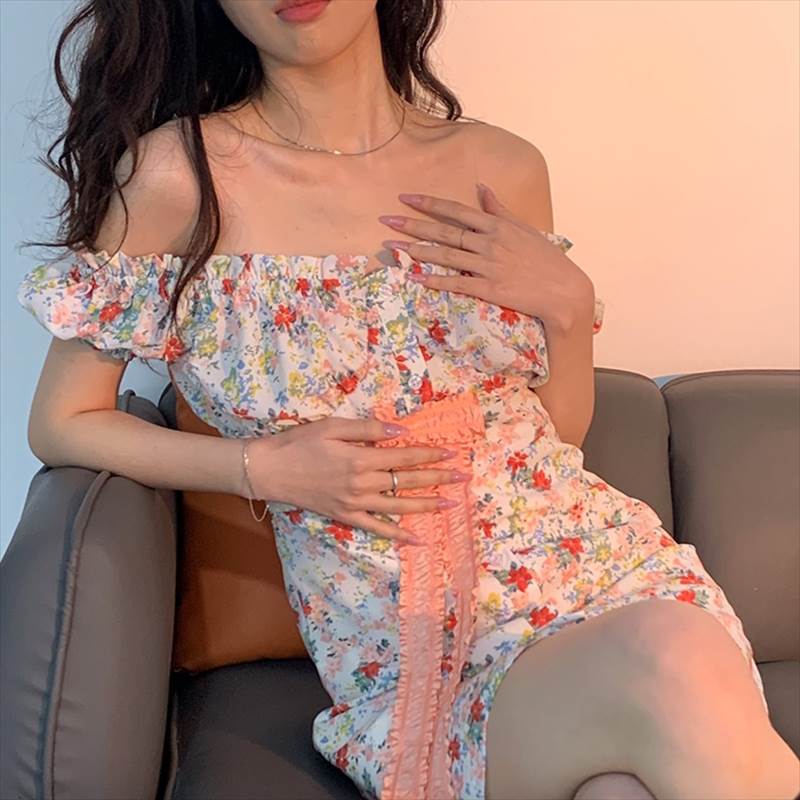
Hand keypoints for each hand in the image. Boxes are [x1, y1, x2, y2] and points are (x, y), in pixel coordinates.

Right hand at [244, 417, 471, 545]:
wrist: (270, 470)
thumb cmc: (299, 442)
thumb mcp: (333, 426)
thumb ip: (368, 428)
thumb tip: (401, 431)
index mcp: (360, 458)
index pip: (404, 456)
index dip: (429, 455)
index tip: (450, 454)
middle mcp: (362, 483)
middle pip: (407, 481)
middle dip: (437, 478)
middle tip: (463, 478)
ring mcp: (355, 503)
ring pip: (398, 506)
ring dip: (426, 505)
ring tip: (450, 504)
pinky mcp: (345, 515)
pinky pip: (376, 528)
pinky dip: (397, 534)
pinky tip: (416, 538)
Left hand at [378, 183, 592, 330]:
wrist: (564, 290)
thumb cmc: (546, 259)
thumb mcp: (524, 228)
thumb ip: (498, 209)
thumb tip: (482, 187)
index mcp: (497, 226)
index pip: (456, 211)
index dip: (430, 203)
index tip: (406, 198)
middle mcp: (490, 243)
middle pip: (444, 232)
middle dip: (413, 225)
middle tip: (386, 221)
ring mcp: (489, 266)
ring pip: (446, 256)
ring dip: (417, 251)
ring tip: (392, 247)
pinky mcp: (490, 289)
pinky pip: (457, 283)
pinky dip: (435, 280)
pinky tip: (415, 278)